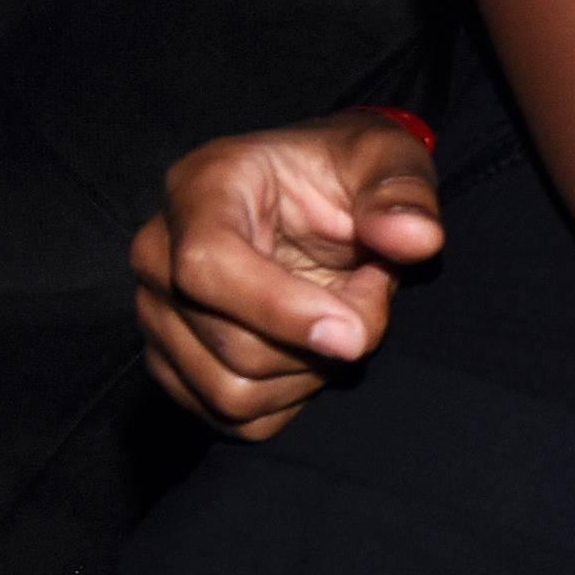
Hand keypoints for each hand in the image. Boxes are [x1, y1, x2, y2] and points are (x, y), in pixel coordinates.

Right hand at [132, 111, 445, 441]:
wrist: (323, 195)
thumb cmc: (349, 168)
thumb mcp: (388, 155)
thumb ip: (403, 192)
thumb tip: (417, 238)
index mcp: (201, 187)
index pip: (207, 265)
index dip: (281, 308)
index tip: (353, 333)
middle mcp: (158, 253)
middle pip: (230, 344)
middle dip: (323, 339)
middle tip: (374, 290)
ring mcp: (157, 314)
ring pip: (232, 391)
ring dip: (313, 371)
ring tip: (345, 313)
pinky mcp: (174, 364)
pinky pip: (236, 418)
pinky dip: (294, 396)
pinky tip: (317, 345)